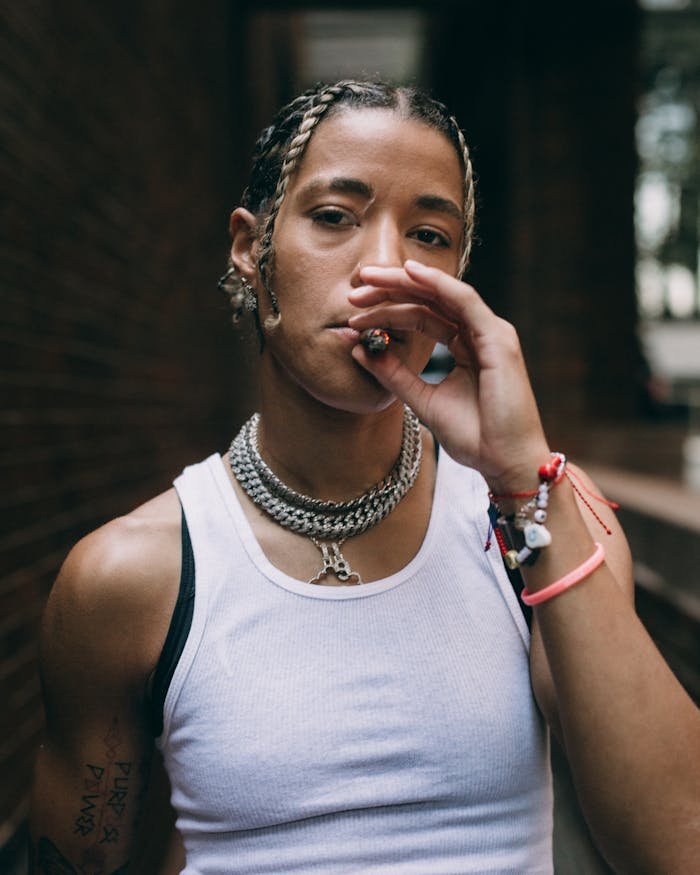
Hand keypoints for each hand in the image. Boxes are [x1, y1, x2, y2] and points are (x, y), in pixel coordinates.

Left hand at [348, 260, 549, 490]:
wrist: (504, 462)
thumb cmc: (474, 436)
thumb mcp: (422, 399)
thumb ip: (393, 373)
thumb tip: (360, 349)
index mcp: (465, 346)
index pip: (422, 315)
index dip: (387, 310)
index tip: (353, 316)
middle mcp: (478, 333)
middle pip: (430, 299)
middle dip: (390, 290)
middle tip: (354, 290)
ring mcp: (491, 333)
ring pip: (443, 294)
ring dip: (405, 283)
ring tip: (369, 278)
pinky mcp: (498, 338)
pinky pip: (464, 301)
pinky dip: (437, 284)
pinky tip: (410, 273)